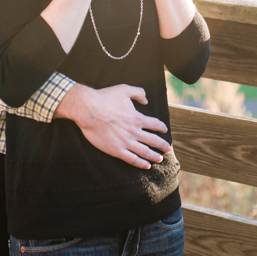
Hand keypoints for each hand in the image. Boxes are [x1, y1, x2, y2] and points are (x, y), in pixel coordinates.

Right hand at [55, 84, 170, 168]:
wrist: (88, 109)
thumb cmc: (105, 98)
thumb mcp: (124, 89)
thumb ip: (138, 93)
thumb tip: (146, 100)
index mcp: (138, 118)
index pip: (155, 124)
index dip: (161, 127)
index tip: (164, 130)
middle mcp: (134, 131)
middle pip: (153, 140)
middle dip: (162, 145)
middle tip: (168, 149)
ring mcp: (126, 142)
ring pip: (145, 152)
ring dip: (154, 156)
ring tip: (160, 159)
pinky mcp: (116, 150)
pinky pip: (132, 159)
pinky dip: (140, 163)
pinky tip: (146, 166)